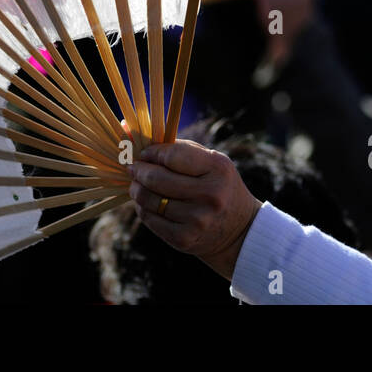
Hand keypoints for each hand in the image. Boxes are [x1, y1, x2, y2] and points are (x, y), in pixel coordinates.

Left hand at [128, 140, 261, 280]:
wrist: (239, 230)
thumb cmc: (217, 185)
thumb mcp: (209, 161)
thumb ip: (178, 148)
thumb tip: (132, 133)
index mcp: (218, 168)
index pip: (172, 155)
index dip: (152, 153)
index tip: (144, 153)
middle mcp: (210, 195)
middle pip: (157, 179)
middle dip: (138, 170)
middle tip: (133, 167)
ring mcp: (198, 219)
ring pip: (149, 200)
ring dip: (137, 189)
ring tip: (137, 184)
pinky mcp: (184, 239)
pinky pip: (150, 219)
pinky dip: (142, 208)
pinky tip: (146, 203)